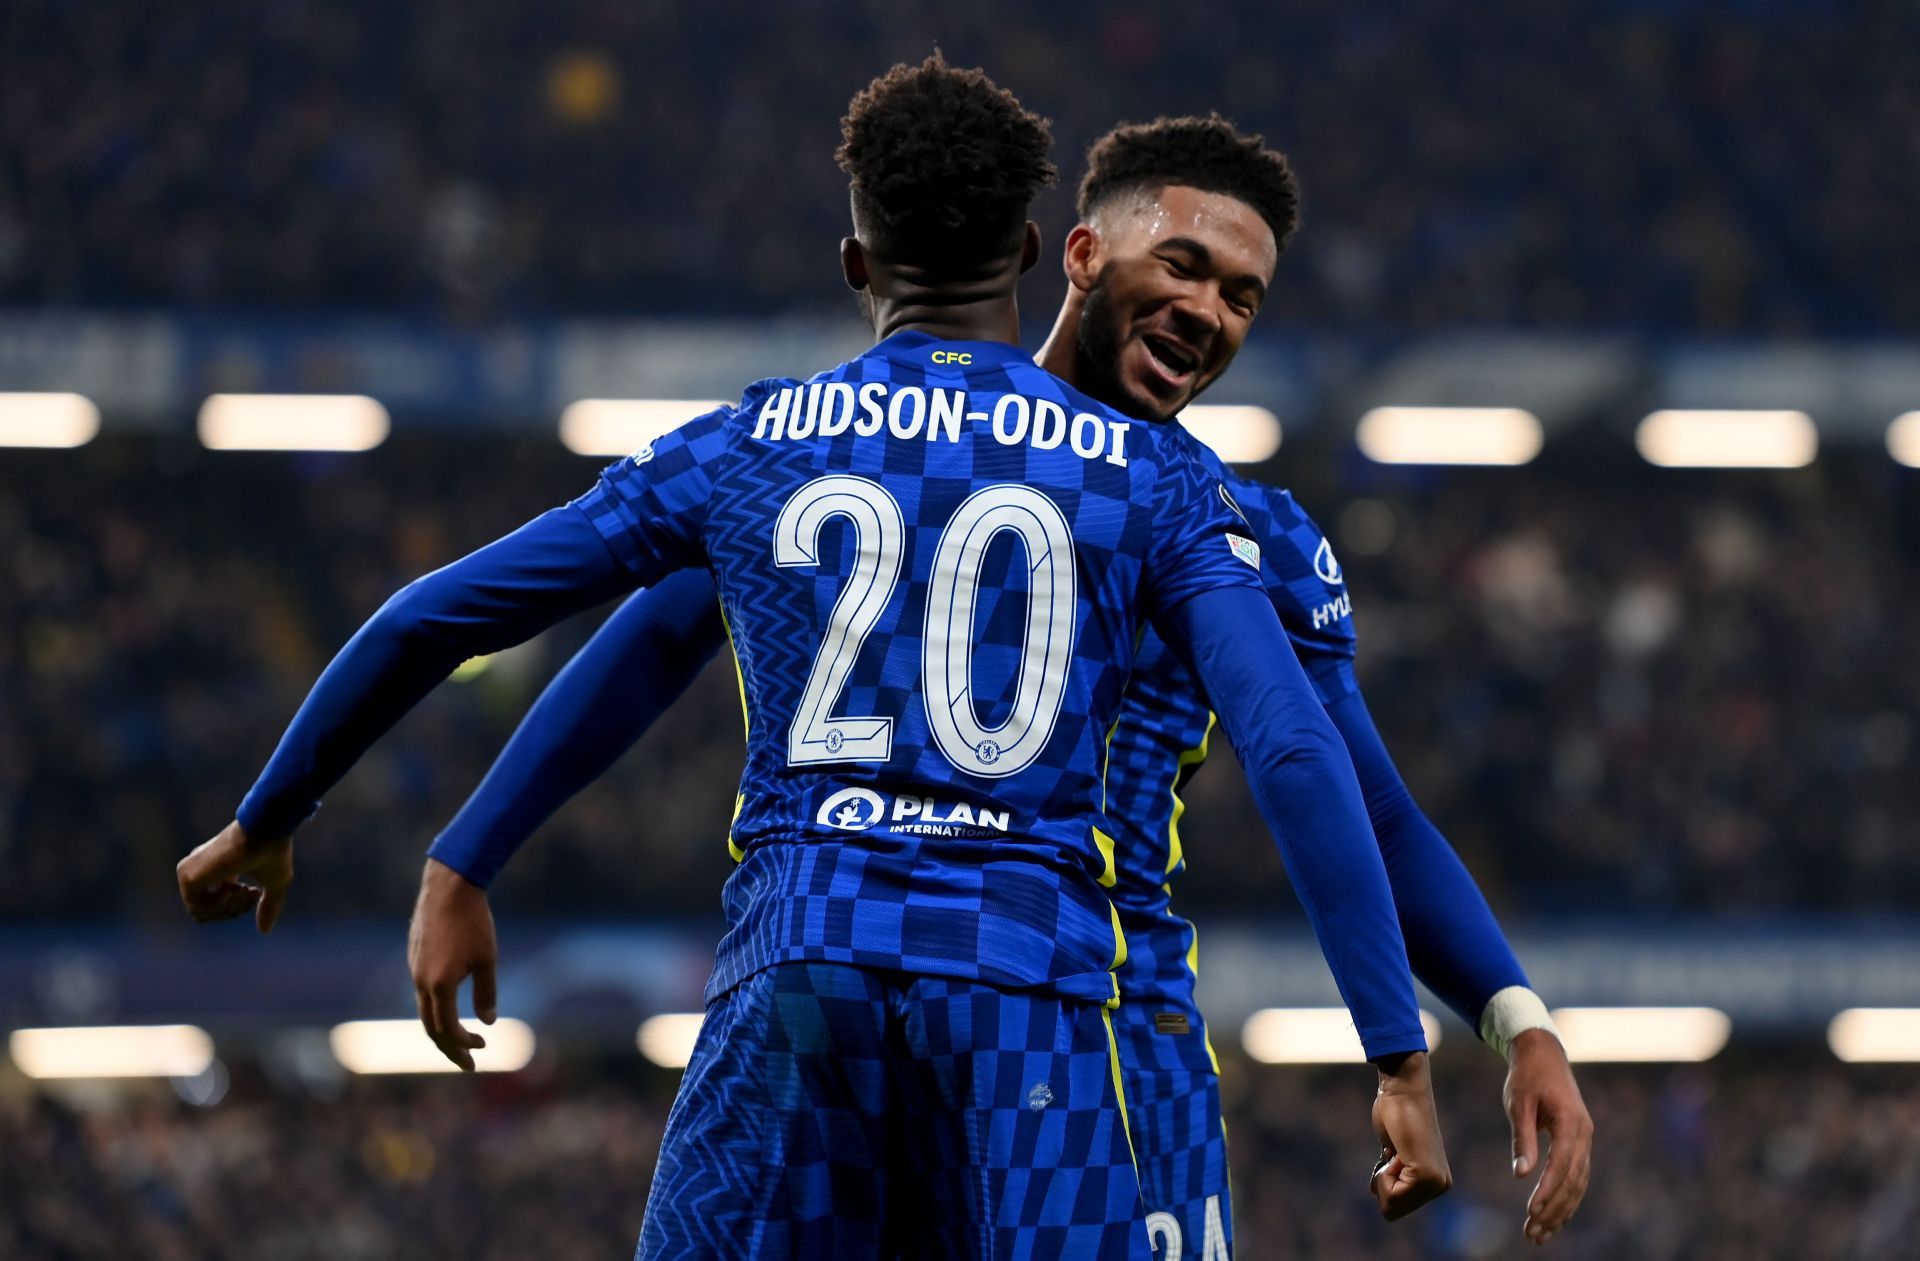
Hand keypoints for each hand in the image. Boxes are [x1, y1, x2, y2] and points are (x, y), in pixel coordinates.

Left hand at [176, 821, 293, 932]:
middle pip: (209, 912)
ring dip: (227, 908)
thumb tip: (265, 931)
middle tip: (251, 892)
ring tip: (242, 889)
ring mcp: (190, 872)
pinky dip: (217, 905)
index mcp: (217, 870)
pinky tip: (230, 888)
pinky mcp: (187, 875)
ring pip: (200, 913)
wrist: (265, 831)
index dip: (238, 907)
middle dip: (234, 910)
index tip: (256, 893)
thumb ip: (268, 906)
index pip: (218, 904)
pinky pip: (196, 909)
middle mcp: (200, 871)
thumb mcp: (274, 883)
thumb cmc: (272, 852)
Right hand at [408, 858, 498, 1071]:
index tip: (484, 1047)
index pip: (447, 1030)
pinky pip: (421, 992)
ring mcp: (414, 969)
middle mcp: (420, 981)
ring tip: (460, 1041)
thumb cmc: (473, 921)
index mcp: (439, 985)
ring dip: (441, 1030)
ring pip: (423, 1010)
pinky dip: (435, 1009)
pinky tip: (449, 1008)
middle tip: (469, 1063)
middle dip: (450, 1048)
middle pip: (430, 1027)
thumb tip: (488, 1022)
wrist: (449, 885)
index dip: (464, 1045)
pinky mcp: (414, 957)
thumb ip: (486, 993)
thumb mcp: (487, 959)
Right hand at [1369, 1049, 1452, 1219]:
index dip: (1384, 1182)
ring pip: (1390, 1206)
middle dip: (1383, 1183)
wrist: (1403, 1089)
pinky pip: (1390, 1196)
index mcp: (1437, 1182)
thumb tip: (1379, 1192)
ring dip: (1383, 1178)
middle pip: (1393, 1211)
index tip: (1394, 1154)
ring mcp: (1435, 1183)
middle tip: (1394, 1153)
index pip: (1395, 1207)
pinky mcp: (1424, 1176)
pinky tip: (1396, 1151)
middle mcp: (1441, 1185)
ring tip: (1396, 1151)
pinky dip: (1383, 1175)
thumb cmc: (1394, 1113)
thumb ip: (1395, 1172)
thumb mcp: (1393, 1151)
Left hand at [1506, 1028, 1592, 1244]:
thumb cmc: (1527, 1076)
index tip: (1532, 1211)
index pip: (1561, 1165)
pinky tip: (1554, 1215)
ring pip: (1578, 1183)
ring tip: (1541, 1233)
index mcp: (1570, 1122)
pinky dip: (1567, 1197)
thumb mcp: (1518, 1103)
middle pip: (1573, 1181)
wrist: (1543, 1053)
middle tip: (1533, 1234)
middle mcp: (1584, 1134)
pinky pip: (1577, 1176)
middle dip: (1553, 1210)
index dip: (1548, 1191)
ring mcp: (1585, 1139)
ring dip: (1561, 1210)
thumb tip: (1521, 1175)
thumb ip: (1522, 1138)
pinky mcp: (1579, 1141)